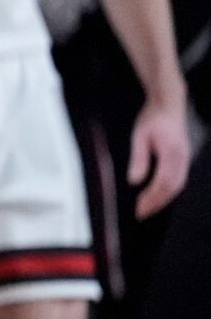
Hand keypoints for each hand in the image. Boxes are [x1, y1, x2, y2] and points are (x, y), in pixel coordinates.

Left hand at [128, 98, 192, 218]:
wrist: (169, 104)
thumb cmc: (153, 118)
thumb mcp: (139, 136)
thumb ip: (139, 158)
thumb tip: (134, 181)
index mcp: (172, 154)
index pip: (163, 183)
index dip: (152, 198)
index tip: (139, 208)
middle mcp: (182, 159)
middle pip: (172, 188)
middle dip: (157, 203)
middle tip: (142, 214)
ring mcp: (185, 159)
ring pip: (178, 185)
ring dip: (163, 199)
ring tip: (148, 208)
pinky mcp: (183, 158)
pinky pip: (179, 180)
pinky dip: (169, 191)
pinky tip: (159, 196)